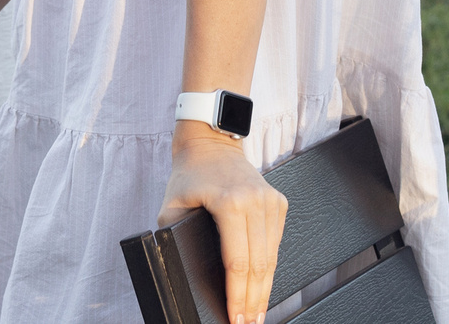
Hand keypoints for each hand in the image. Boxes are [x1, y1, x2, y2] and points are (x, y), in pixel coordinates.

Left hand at [159, 124, 285, 323]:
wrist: (212, 142)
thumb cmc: (190, 174)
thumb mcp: (171, 206)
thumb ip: (170, 236)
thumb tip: (176, 268)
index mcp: (230, 203)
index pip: (238, 262)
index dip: (237, 296)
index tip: (235, 318)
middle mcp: (255, 202)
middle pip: (259, 265)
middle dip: (253, 301)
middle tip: (248, 323)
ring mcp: (270, 201)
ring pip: (271, 258)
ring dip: (264, 289)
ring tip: (257, 313)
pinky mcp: (278, 203)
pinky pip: (275, 243)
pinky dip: (269, 268)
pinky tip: (263, 287)